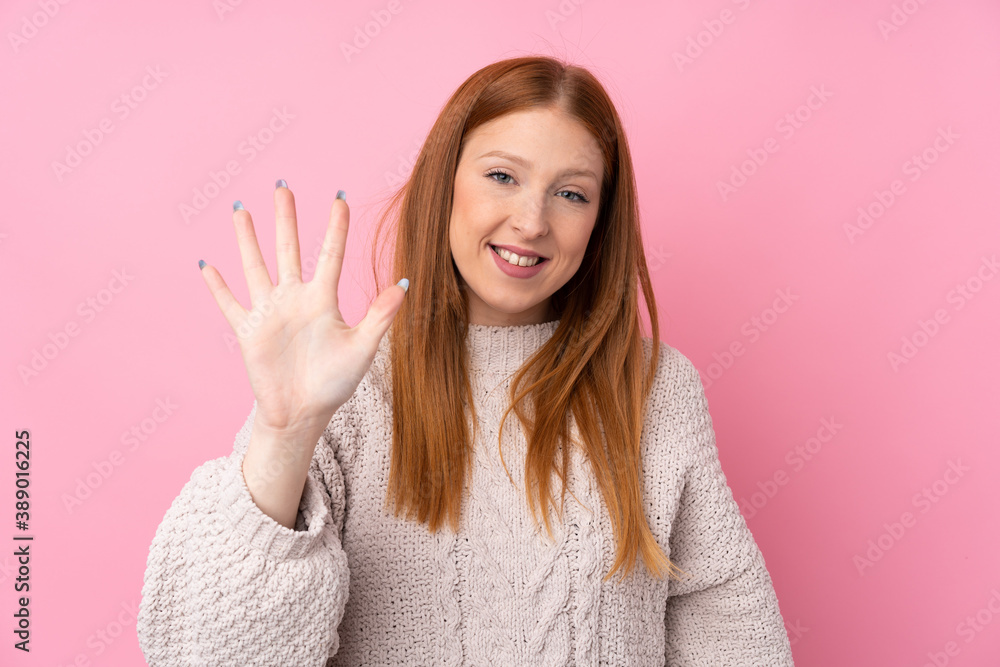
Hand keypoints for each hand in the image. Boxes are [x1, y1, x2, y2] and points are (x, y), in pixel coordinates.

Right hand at [199, 183, 406, 432]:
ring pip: (255, 266)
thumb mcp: (362, 348)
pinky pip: (229, 303)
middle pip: (288, 249)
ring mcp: (269, 312)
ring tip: (241, 209)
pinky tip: (206, 264)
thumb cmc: (335, 382)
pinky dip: (217, 286)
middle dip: (285, 219)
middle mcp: (294, 299)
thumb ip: (381, 316)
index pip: (330, 254)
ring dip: (247, 239)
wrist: (303, 413)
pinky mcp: (247, 330)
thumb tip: (404, 285)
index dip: (335, 227)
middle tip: (283, 185)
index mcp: (323, 300)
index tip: (339, 197)